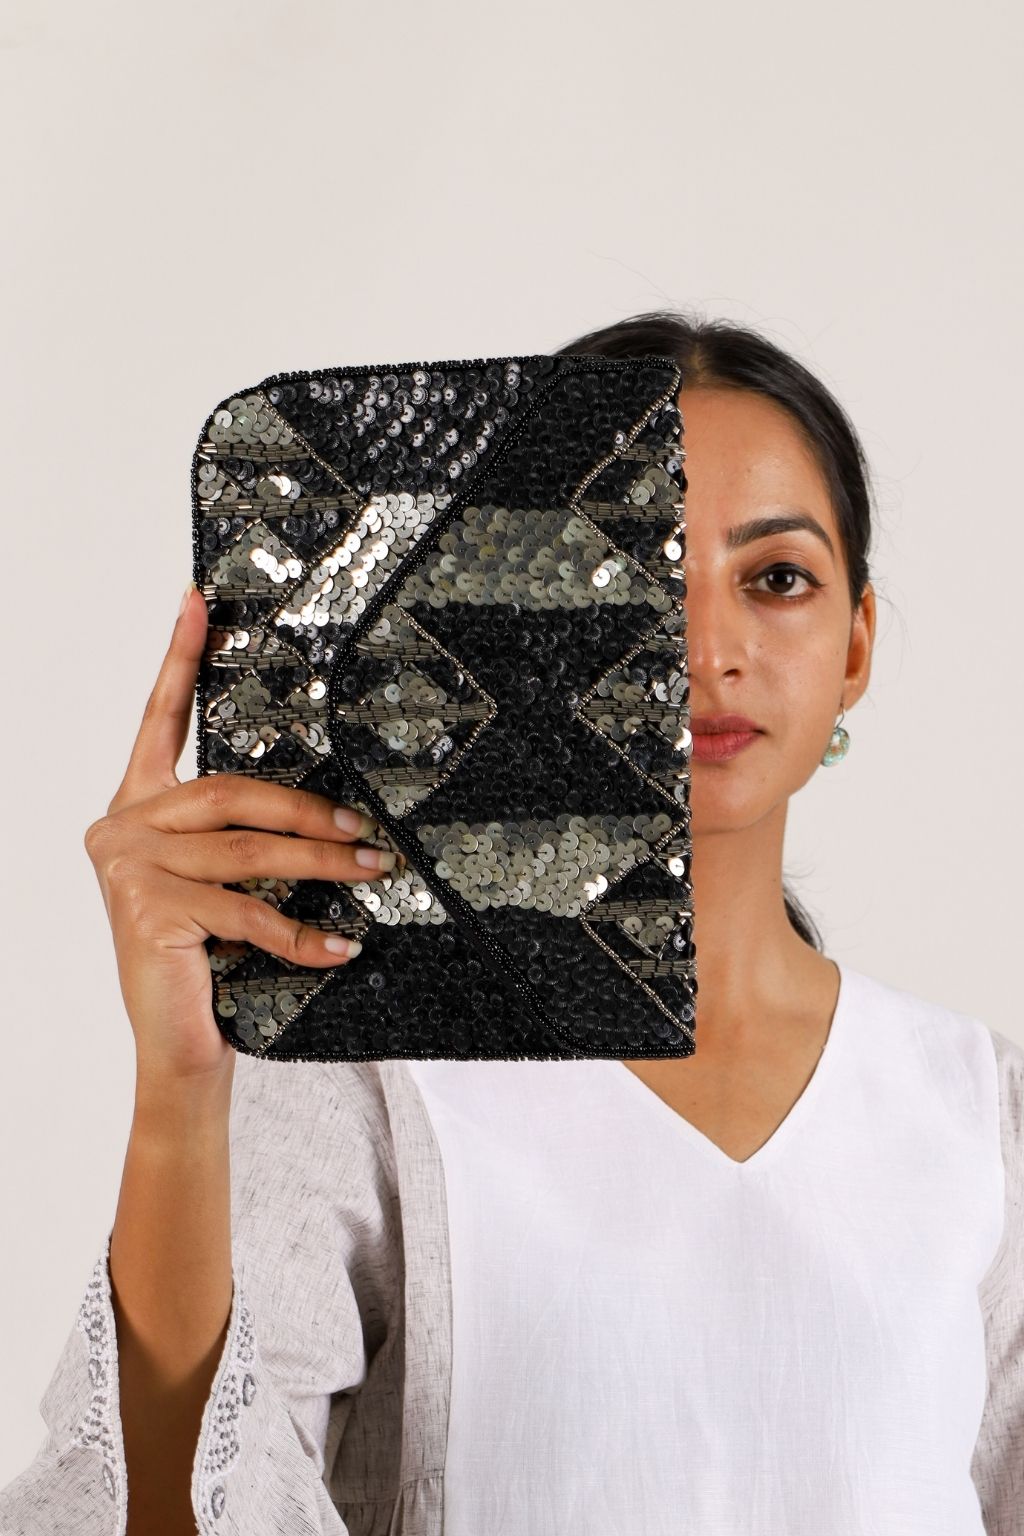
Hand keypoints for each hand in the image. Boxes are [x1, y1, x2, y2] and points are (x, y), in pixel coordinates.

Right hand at [84, 583, 394, 1082]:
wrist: (178, 1048)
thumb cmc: (207, 962)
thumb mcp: (220, 884)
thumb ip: (239, 834)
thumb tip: (322, 801)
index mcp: (136, 808)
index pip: (159, 720)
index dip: (180, 658)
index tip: (200, 601)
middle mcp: (121, 828)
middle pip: (228, 792)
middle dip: (307, 809)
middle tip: (365, 830)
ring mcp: (129, 870)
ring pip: (247, 850)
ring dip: (320, 864)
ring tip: (373, 872)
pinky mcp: (148, 912)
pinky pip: (247, 911)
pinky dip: (301, 932)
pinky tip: (340, 945)